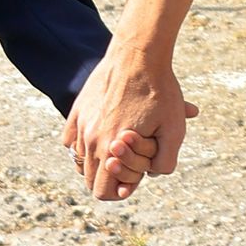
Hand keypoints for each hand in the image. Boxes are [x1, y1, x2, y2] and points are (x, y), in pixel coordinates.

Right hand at [63, 47, 198, 201]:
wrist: (139, 54)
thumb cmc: (160, 92)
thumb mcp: (174, 131)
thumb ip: (164, 162)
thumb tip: (151, 175)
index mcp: (110, 148)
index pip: (103, 192)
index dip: (120, 191)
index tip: (133, 179)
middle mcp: (89, 139)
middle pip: (89, 179)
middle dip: (109, 177)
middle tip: (128, 162)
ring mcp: (80, 124)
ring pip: (79, 161)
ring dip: (96, 161)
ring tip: (117, 148)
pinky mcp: (77, 110)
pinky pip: (70, 140)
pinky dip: (82, 145)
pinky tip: (100, 135)